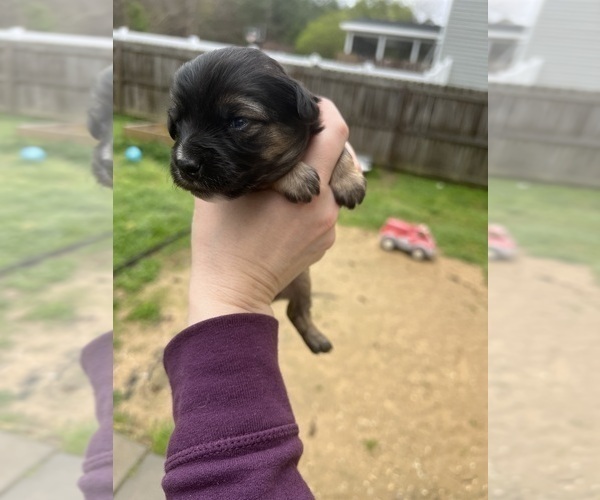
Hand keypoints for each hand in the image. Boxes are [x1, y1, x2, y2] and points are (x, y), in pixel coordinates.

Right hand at [187, 98, 352, 324]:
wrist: (232, 293)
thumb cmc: (220, 239)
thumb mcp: (229, 188)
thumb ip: (246, 156)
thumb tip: (249, 135)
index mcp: (306, 186)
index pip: (336, 133)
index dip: (326, 111)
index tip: (310, 106)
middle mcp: (327, 206)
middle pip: (343, 157)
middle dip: (324, 141)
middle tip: (297, 135)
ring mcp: (329, 228)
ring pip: (335, 184)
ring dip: (319, 171)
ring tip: (289, 171)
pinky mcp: (326, 243)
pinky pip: (328, 208)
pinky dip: (314, 197)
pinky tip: (287, 204)